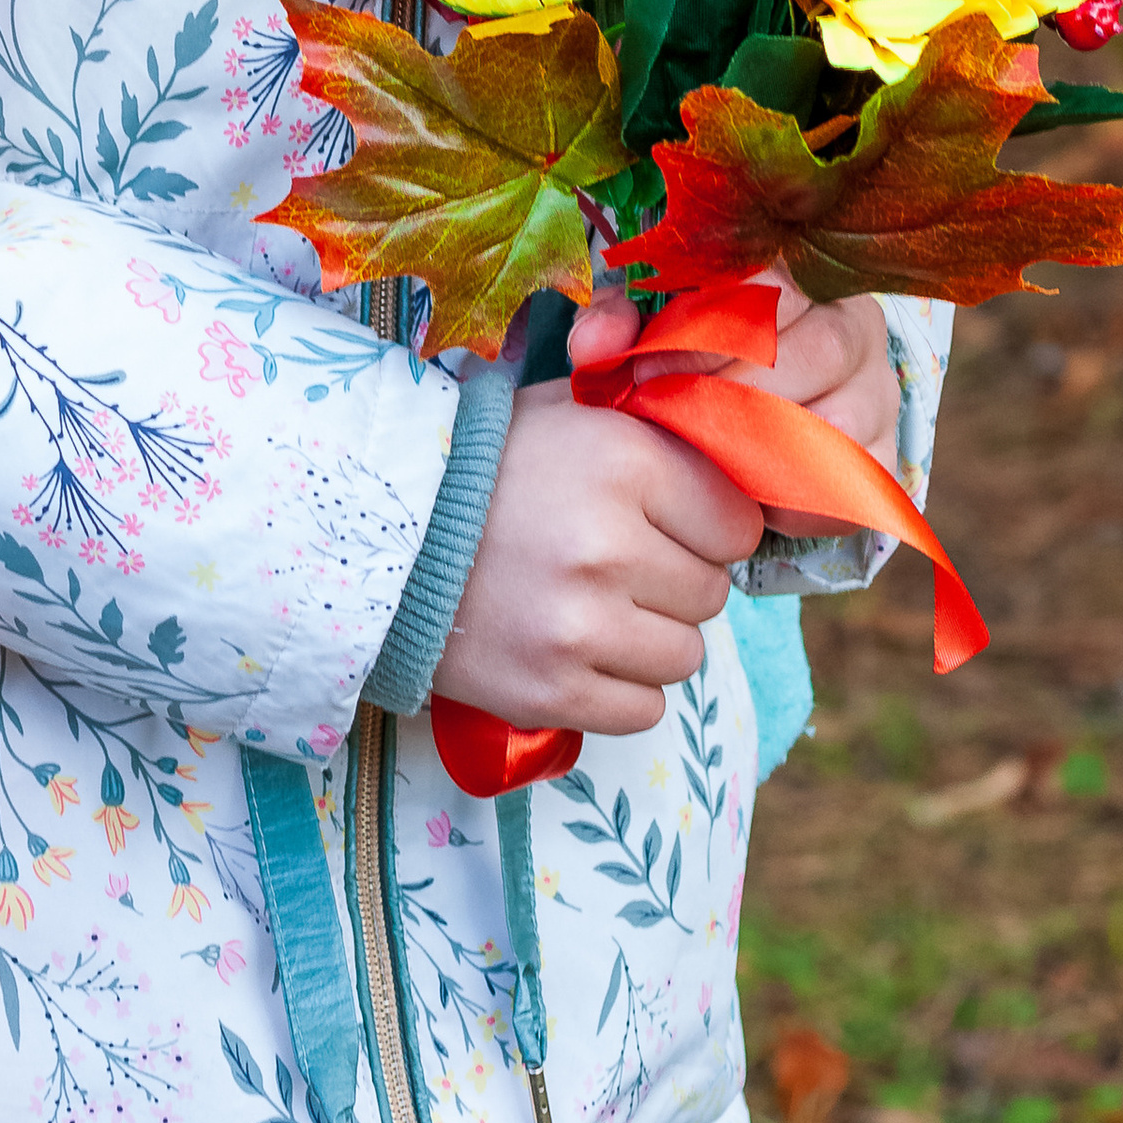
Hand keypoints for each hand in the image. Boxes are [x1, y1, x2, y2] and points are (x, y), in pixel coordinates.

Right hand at [435, 376, 764, 737]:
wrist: (385, 530)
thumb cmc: (488, 464)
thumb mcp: (573, 413)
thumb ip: (655, 432)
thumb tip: (737, 463)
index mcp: (625, 462)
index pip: (737, 525)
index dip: (710, 526)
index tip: (673, 525)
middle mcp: (610, 544)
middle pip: (710, 594)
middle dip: (675, 581)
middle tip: (621, 564)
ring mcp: (580, 625)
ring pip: (684, 656)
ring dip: (650, 638)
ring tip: (596, 608)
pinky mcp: (552, 690)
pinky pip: (642, 710)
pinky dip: (619, 687)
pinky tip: (579, 650)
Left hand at [565, 276, 898, 532]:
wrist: (737, 416)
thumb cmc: (685, 359)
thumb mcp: (642, 327)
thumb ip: (613, 324)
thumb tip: (594, 345)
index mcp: (797, 270)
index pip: (771, 283)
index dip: (706, 331)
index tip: (644, 372)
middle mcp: (853, 321)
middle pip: (818, 348)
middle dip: (734, 395)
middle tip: (671, 424)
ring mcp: (878, 390)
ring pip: (842, 420)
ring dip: (766, 450)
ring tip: (706, 461)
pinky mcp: (885, 455)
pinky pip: (856, 484)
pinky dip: (798, 500)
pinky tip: (750, 498)